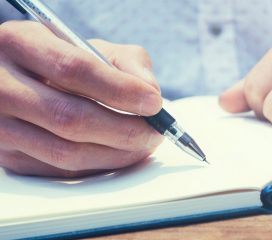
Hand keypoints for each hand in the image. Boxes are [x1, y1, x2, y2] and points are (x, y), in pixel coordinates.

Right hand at [0, 21, 163, 177]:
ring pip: (67, 152)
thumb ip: (127, 62)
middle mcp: (1, 86)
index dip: (119, 90)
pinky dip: (99, 165)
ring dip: (116, 154)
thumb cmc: (63, 60)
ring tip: (144, 144)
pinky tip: (120, 154)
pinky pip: (62, 171)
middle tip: (154, 131)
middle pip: (70, 118)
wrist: (23, 79)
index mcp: (20, 44)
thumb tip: (151, 93)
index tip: (153, 103)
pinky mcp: (10, 157)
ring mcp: (2, 126)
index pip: (73, 69)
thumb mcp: (91, 46)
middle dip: (124, 130)